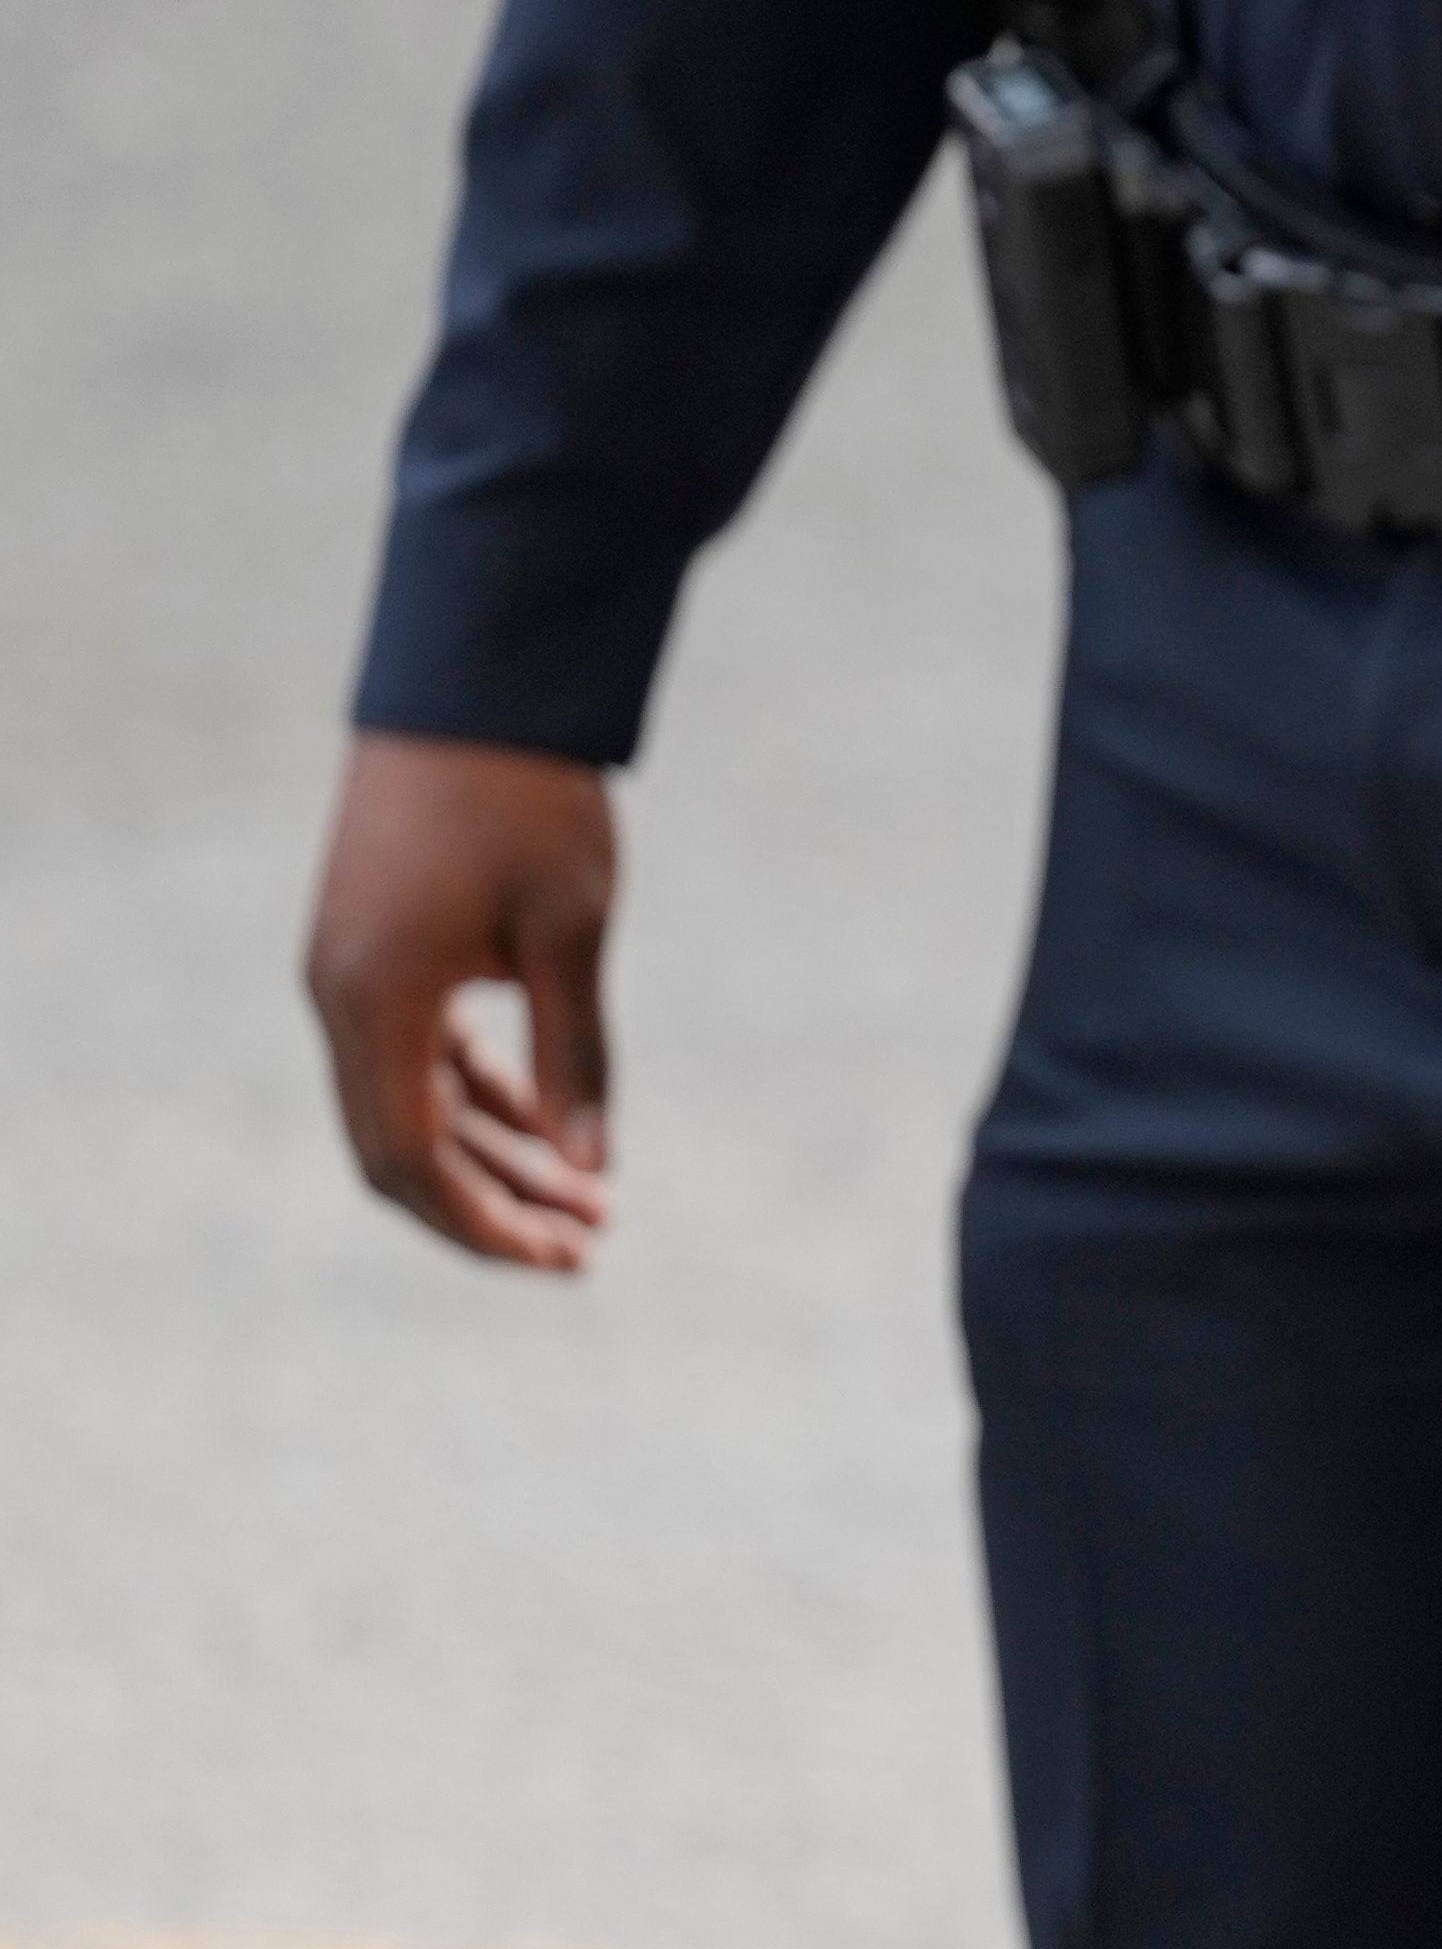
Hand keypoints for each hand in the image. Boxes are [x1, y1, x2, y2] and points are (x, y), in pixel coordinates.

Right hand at [301, 733, 622, 1271]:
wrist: (474, 688)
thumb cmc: (529, 800)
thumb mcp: (570, 930)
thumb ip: (576, 1052)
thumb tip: (591, 1164)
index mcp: (373, 1001)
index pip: (408, 1159)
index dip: (479, 1223)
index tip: (559, 1259)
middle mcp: (341, 999)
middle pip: (401, 1148)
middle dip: (492, 1205)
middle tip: (590, 1245)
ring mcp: (350, 975)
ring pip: (413, 1102)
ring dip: (497, 1154)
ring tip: (594, 1199)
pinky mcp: (377, 951)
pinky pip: (419, 1054)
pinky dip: (482, 1095)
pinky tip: (551, 1128)